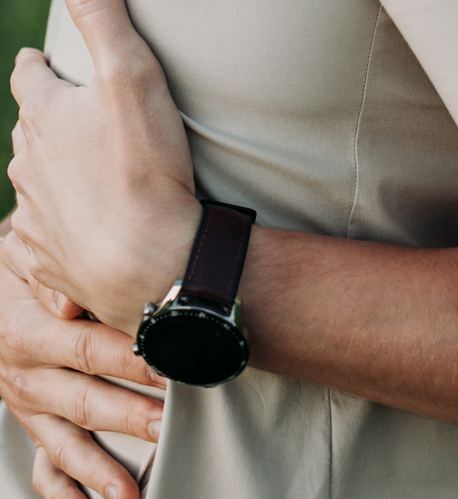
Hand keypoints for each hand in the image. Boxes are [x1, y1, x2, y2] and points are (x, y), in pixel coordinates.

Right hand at [0, 231, 164, 498]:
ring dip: (101, 467)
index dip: (127, 358)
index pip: (85, 348)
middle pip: (84, 400)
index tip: (168, 364)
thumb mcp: (22, 255)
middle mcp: (25, 375)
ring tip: (132, 492)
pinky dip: (66, 491)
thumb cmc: (16, 266)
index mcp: (26, 332)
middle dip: (128, 415)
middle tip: (168, 423)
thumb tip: (72, 303)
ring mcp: (28, 406)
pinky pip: (45, 466)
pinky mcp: (32, 423)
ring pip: (67, 443)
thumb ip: (50, 273)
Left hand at [8, 0, 200, 333]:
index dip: (38, 66)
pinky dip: (58, 231)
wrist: (152, 266)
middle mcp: (26, 166)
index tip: (45, 60)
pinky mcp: (46, 263)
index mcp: (43, 118)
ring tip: (90, 175)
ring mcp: (33, 218)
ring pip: (35, 186)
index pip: (29, 77)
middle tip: (82, 115)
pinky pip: (42, 241)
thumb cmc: (145, 166)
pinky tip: (80, 234)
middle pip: (30, 132)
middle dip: (50, 121)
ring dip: (55, 176)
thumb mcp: (130, 72)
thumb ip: (102, 11)